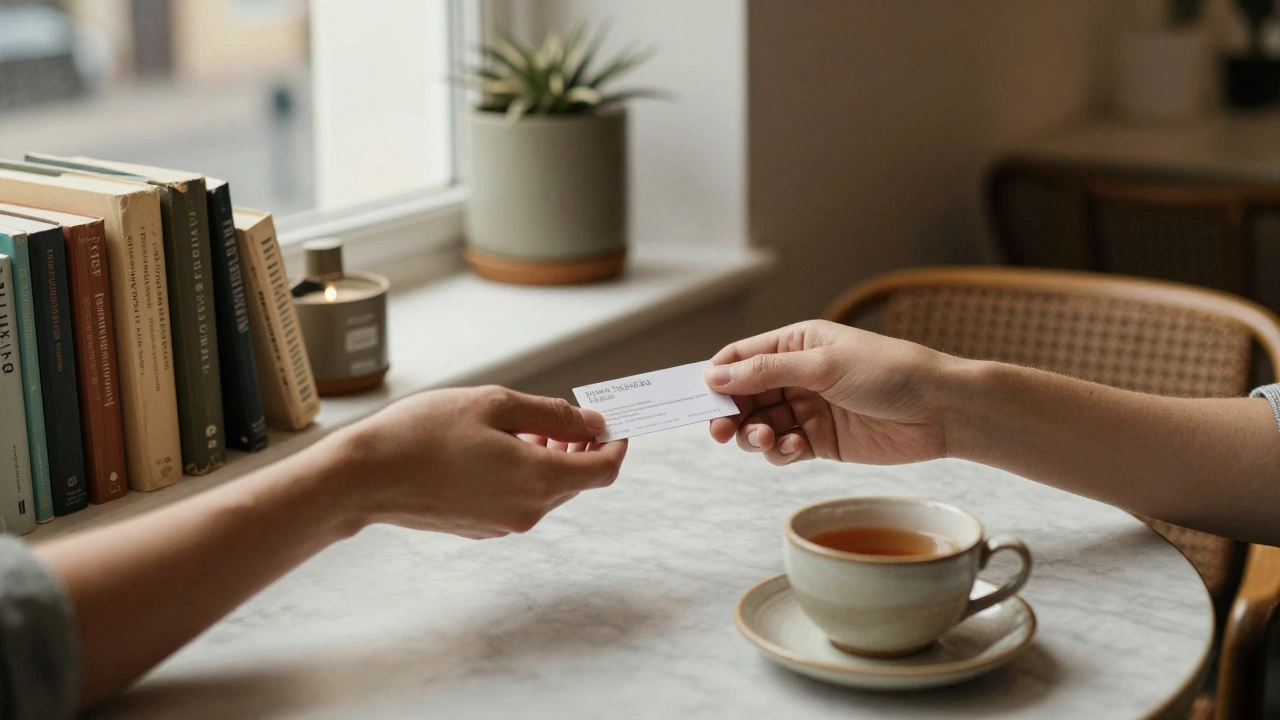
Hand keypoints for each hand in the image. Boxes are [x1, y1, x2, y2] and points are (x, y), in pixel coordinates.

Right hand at [325, 386, 625, 538]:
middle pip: (577, 480)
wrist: (364, 477)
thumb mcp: (495, 405)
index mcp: (538, 481)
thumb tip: (594, 424)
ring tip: (522, 425)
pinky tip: (497, 447)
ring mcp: (504, 524)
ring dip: (549, 458)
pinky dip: (524, 473)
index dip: (616, 443)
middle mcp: (528, 512)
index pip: (603, 470)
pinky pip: (520, 498)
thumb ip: (553, 415)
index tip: (613, 420)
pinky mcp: (481, 527)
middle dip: (580, 447)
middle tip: (565, 414)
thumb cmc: (424, 432)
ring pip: (548, 489)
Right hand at [705, 320, 961, 465]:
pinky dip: (779, 452)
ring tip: (768, 439)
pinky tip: (793, 449)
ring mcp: (808, 409)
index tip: (701, 400)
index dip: (717, 378)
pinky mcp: (821, 441)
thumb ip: (766, 371)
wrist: (942, 410)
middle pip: (744, 396)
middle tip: (722, 432)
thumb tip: (714, 377)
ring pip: (760, 425)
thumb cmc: (891, 372)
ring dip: (755, 434)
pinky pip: (783, 448)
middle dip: (730, 413)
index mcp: (796, 344)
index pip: (740, 358)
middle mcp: (797, 375)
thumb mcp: (824, 365)